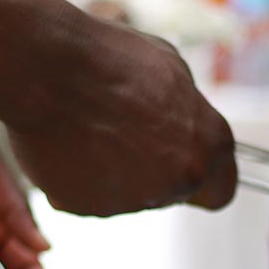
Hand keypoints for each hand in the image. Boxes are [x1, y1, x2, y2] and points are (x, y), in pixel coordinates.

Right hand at [4, 18, 237, 216]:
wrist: (45, 68)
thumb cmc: (108, 59)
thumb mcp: (172, 70)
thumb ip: (189, 112)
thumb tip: (187, 127)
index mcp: (207, 144)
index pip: (222, 190)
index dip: (205, 179)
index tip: (187, 170)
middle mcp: (179, 178)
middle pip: (174, 193)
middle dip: (157, 173)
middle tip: (127, 138)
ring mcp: (136, 199)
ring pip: (131, 197)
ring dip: (117, 174)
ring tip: (91, 130)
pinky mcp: (92, 208)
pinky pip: (91, 199)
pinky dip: (83, 180)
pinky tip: (70, 144)